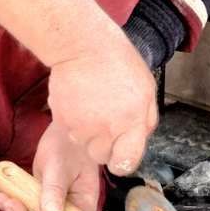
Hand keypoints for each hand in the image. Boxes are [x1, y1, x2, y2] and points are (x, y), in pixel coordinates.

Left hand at [0, 123, 101, 210]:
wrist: (62, 130)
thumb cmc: (68, 144)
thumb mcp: (59, 166)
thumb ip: (55, 190)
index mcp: (84, 201)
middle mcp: (71, 206)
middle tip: (11, 205)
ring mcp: (56, 202)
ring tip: (0, 199)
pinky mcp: (43, 197)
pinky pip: (28, 206)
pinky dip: (13, 202)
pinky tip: (0, 196)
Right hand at [47, 29, 156, 175]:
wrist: (83, 46)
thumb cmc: (117, 62)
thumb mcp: (147, 89)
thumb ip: (146, 120)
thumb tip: (140, 139)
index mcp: (132, 122)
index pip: (126, 163)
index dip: (123, 160)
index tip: (121, 152)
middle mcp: (107, 129)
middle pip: (103, 157)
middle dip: (105, 145)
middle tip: (106, 121)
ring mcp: (83, 127)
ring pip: (85, 146)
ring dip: (88, 134)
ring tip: (92, 109)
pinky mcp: (63, 122)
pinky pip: (70, 133)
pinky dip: (74, 123)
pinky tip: (80, 104)